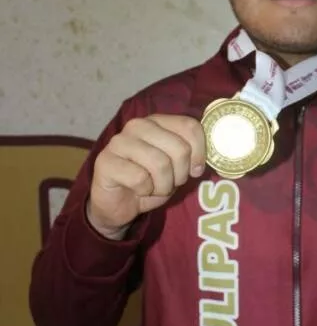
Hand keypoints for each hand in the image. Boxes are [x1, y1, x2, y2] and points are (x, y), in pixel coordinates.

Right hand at [87, 114, 205, 238]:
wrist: (118, 204)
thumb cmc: (150, 182)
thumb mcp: (176, 168)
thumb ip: (189, 156)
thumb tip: (203, 160)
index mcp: (157, 122)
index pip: (190, 126)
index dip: (200, 152)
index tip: (196, 170)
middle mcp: (137, 125)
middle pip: (179, 148)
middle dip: (181, 174)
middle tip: (171, 183)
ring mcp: (119, 142)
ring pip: (160, 163)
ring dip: (163, 185)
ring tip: (154, 188)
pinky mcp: (105, 161)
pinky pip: (139, 178)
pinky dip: (144, 191)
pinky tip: (137, 190)